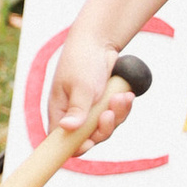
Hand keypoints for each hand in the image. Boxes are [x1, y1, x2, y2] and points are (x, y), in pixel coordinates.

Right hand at [49, 29, 138, 147]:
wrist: (98, 40)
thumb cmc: (82, 60)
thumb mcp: (81, 85)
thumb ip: (77, 109)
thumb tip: (67, 128)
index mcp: (60, 111)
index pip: (62, 140)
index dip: (76, 146)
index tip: (90, 141)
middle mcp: (74, 114)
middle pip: (89, 138)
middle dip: (103, 128)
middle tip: (109, 113)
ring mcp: (90, 110)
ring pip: (105, 127)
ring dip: (117, 115)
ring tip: (121, 97)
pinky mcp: (104, 105)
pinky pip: (116, 116)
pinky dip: (123, 108)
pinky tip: (126, 95)